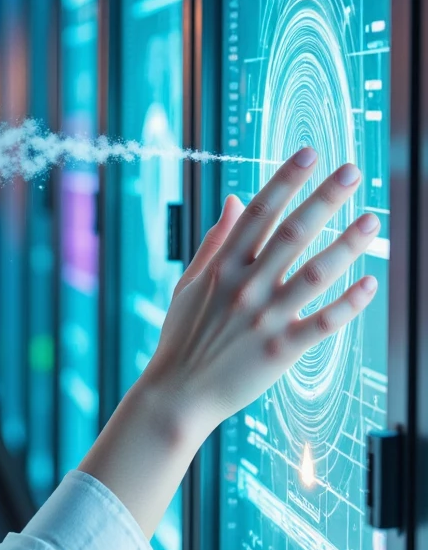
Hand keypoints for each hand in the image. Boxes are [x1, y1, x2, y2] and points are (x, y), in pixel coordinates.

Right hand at [144, 146, 379, 439]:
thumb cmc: (182, 338)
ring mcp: (263, 319)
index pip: (259, 213)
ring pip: (313, 274)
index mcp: (222, 267)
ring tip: (372, 220)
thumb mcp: (189, 284)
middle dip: (324, 199)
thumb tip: (238, 200)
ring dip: (346, 245)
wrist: (177, 396)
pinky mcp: (279, 352)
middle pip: (291, 233)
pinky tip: (370, 284)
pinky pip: (322, 323)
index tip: (310, 153)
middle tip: (353, 172)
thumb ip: (215, 241)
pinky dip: (347, 304)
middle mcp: (245, 287)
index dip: (286, 180)